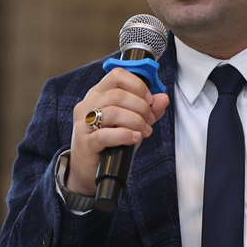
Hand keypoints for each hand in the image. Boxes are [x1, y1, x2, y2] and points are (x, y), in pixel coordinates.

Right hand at [68, 68, 169, 194]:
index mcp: (98, 94)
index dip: (137, 85)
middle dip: (141, 107)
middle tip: (150, 120)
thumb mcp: (132, 123)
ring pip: (113, 112)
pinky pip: (105, 135)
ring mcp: (83, 124)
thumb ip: (148, 110)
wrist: (89, 171)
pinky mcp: (85, 143)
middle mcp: (87, 105)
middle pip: (117, 94)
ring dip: (135, 121)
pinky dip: (125, 135)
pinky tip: (135, 138)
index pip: (117, 75)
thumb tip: (163, 98)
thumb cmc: (110, 144)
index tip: (150, 100)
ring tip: (144, 131)